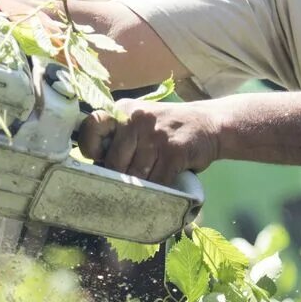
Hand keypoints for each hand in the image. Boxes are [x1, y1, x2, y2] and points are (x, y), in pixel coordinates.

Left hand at [75, 100, 220, 184]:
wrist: (209, 124)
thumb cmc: (167, 128)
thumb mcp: (140, 121)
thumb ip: (118, 136)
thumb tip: (94, 166)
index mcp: (123, 110)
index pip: (92, 126)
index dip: (91, 148)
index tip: (99, 160)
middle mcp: (137, 120)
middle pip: (114, 163)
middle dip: (119, 178)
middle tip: (128, 182)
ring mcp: (156, 136)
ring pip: (135, 177)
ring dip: (141, 187)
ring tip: (148, 183)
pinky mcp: (174, 152)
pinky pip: (157, 182)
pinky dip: (158, 191)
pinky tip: (162, 186)